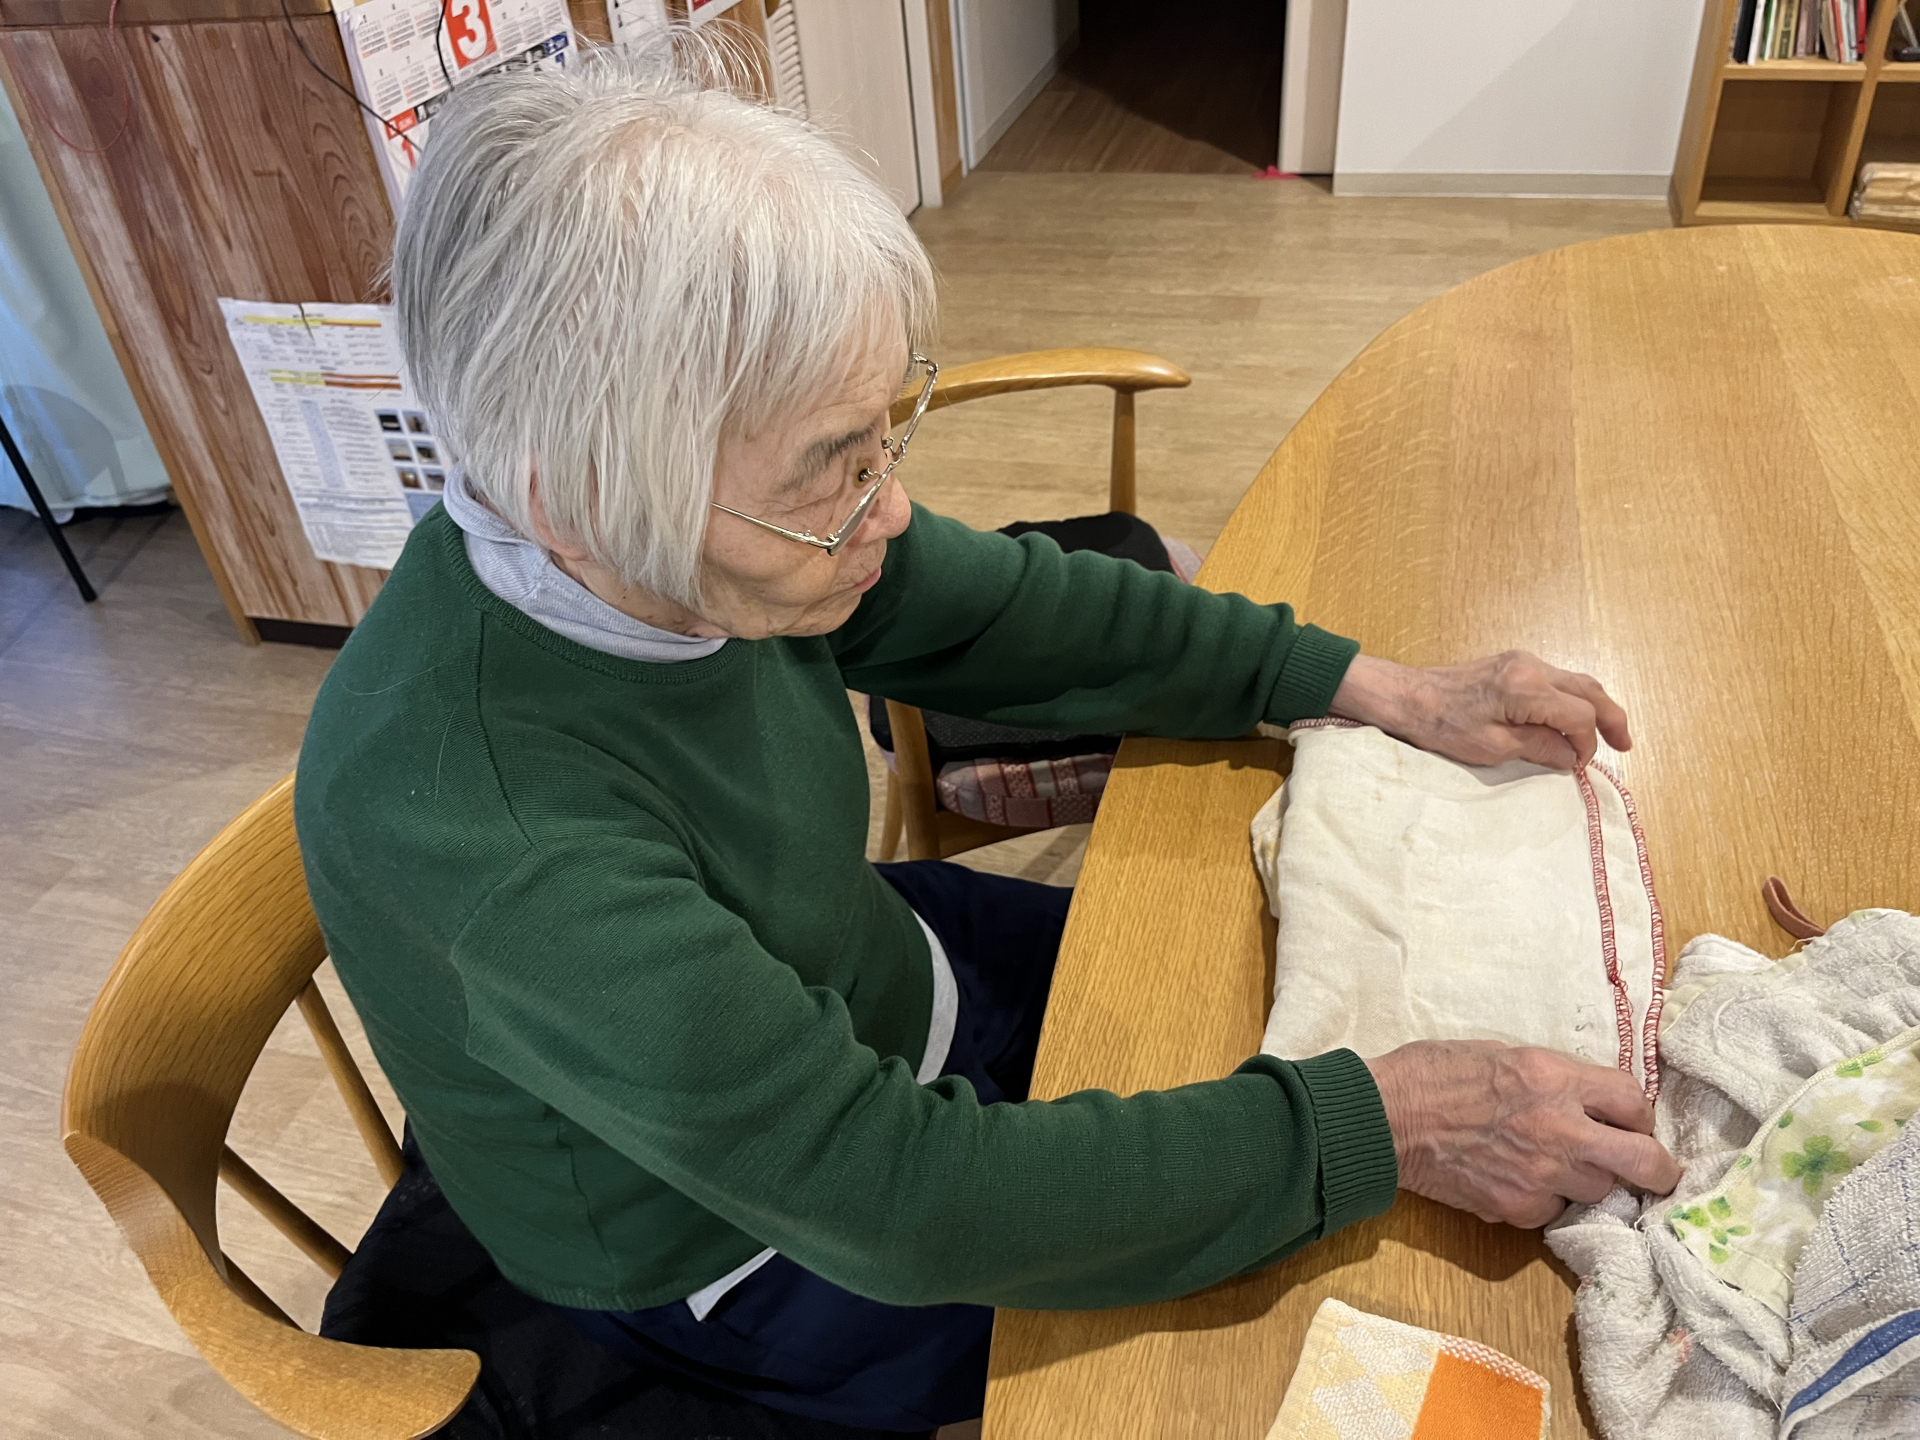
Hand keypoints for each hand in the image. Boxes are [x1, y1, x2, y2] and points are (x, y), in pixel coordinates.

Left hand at [1328, 651, 1630, 770]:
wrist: (1407, 697)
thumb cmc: (1442, 726)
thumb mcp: (1493, 748)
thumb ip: (1540, 748)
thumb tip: (1573, 754)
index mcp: (1526, 687)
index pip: (1580, 715)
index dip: (1587, 743)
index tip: (1580, 766)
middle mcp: (1531, 666)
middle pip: (1588, 690)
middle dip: (1611, 718)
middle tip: (1625, 746)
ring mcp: (1522, 660)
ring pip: (1575, 681)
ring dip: (1595, 707)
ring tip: (1610, 733)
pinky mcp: (1513, 663)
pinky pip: (1556, 679)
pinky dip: (1573, 699)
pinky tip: (1574, 718)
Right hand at [1365, 1041, 1680, 1226]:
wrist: (1385, 1118)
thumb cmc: (1433, 1074)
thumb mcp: (1502, 1054)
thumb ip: (1552, 1079)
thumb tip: (1586, 1101)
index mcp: (1554, 1078)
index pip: (1633, 1100)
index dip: (1639, 1115)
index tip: (1633, 1123)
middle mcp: (1560, 1128)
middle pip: (1643, 1161)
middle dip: (1659, 1169)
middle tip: (1658, 1172)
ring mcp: (1542, 1175)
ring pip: (1599, 1190)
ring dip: (1588, 1180)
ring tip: (1557, 1166)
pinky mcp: (1519, 1208)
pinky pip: (1554, 1210)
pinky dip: (1545, 1199)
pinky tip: (1517, 1180)